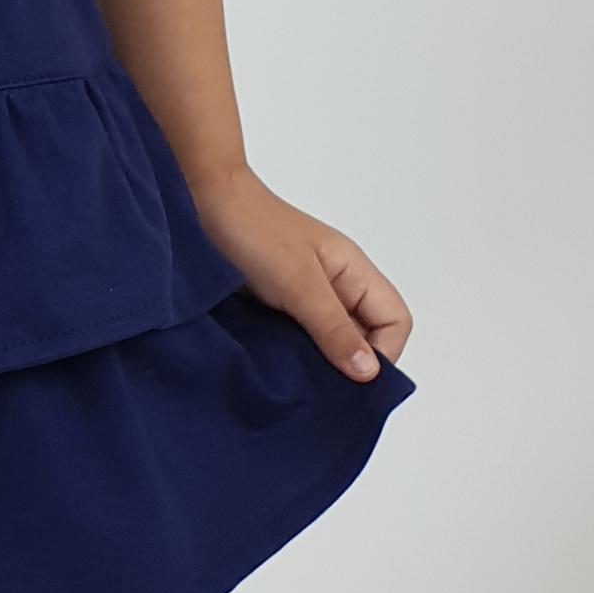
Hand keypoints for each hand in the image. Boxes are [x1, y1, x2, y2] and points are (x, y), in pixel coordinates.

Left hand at [187, 166, 411, 383]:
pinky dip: (292, 357)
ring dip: (318, 364)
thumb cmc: (253, 230)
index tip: (353, 380)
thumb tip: (370, 373)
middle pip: (366, 336)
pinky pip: (299, 339)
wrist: (198, 202)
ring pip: (330, 342)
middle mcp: (336, 285)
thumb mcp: (298, 283)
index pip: (395, 321)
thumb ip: (334, 328)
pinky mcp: (276, 306)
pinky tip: (275, 367)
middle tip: (321, 389)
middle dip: (350, 366)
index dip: (383, 354)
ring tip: (296, 380)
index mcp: (355, 272)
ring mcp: (305, 296)